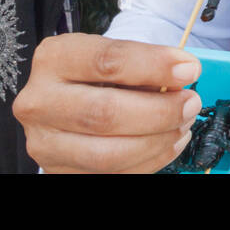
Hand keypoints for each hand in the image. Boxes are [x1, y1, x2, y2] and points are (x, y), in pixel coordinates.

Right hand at [12, 33, 202, 172]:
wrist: (63, 101)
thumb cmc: (95, 74)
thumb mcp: (112, 55)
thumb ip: (143, 64)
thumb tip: (184, 75)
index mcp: (54, 59)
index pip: (108, 61)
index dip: (154, 66)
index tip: (189, 70)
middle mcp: (38, 102)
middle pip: (105, 113)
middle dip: (160, 111)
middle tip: (191, 104)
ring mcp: (44, 143)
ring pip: (107, 154)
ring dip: (157, 141)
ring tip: (183, 125)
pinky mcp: (57, 172)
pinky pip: (110, 175)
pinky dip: (149, 161)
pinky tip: (169, 143)